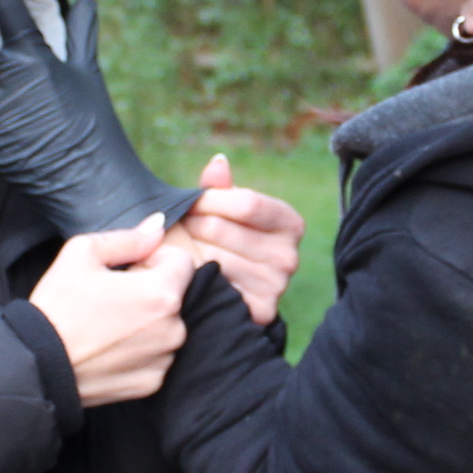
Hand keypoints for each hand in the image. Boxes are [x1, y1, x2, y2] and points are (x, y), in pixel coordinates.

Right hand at [27, 217, 197, 406]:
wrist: (37, 364)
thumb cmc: (58, 306)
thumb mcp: (83, 253)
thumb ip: (129, 238)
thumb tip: (158, 226)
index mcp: (162, 293)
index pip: (183, 261)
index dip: (155, 259)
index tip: (130, 268)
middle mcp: (173, 329)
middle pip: (175, 296)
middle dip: (151, 291)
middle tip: (112, 298)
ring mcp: (164, 360)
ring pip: (166, 328)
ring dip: (148, 322)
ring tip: (109, 325)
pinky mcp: (152, 384)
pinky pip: (156, 357)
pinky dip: (140, 351)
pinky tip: (110, 348)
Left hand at [175, 153, 304, 327]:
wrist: (212, 288)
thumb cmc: (214, 240)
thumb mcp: (217, 209)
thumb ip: (218, 187)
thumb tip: (218, 162)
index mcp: (290, 223)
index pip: (246, 203)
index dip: (210, 200)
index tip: (191, 203)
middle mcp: (290, 255)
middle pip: (225, 230)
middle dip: (195, 226)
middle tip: (182, 229)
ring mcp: (277, 285)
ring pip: (217, 258)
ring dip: (191, 252)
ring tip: (184, 250)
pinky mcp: (261, 310)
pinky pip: (219, 286)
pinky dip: (200, 278)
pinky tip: (195, 274)